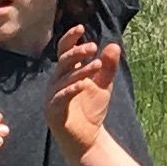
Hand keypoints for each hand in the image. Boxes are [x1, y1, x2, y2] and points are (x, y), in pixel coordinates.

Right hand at [44, 35, 118, 160]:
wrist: (88, 138)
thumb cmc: (92, 109)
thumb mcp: (103, 84)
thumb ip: (107, 66)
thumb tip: (113, 45)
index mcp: (66, 72)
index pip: (64, 50)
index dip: (70, 38)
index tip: (81, 27)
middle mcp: (56, 81)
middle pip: (64, 62)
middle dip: (78, 53)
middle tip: (93, 47)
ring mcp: (52, 96)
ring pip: (64, 78)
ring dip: (81, 71)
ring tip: (98, 65)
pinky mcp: (53, 111)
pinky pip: (60, 97)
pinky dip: (71, 89)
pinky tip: (83, 85)